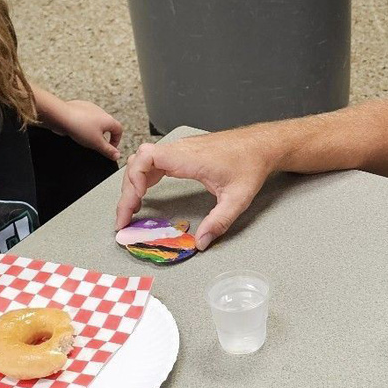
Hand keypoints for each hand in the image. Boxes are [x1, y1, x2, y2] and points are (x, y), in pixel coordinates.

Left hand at [45, 99, 122, 160]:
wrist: (61, 116)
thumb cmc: (79, 127)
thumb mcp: (96, 143)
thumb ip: (108, 150)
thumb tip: (117, 155)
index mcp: (108, 119)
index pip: (119, 130)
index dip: (116, 141)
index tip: (109, 148)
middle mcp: (101, 112)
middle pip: (107, 125)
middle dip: (103, 136)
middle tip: (97, 145)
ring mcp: (89, 108)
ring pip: (95, 121)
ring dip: (93, 130)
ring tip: (85, 138)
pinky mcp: (79, 107)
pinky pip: (84, 118)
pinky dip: (83, 125)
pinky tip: (76, 130)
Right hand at [115, 131, 272, 249]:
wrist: (262, 145)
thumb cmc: (251, 164)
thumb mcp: (238, 198)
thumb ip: (218, 222)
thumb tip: (200, 242)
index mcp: (189, 157)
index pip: (147, 158)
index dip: (133, 179)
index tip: (133, 203)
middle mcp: (180, 149)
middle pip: (138, 162)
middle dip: (127, 190)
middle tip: (125, 218)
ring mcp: (180, 150)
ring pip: (143, 161)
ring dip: (133, 183)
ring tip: (130, 209)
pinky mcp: (183, 153)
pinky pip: (154, 162)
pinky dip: (144, 178)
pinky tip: (144, 193)